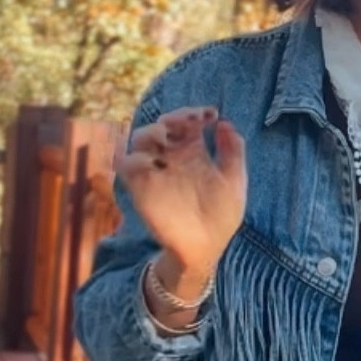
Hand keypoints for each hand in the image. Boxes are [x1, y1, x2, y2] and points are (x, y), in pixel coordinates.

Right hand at [115, 106, 246, 278]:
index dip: (195, 113)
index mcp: (194, 153)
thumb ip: (232, 152)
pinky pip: (126, 166)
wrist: (206, 247)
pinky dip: (134, 158)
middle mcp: (173, 158)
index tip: (210, 115)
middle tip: (190, 121)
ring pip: (140, 139)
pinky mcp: (141, 188)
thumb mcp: (234, 182)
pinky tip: (155, 162)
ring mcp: (156, 171)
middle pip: (162, 125)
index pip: (187, 123)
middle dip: (174, 116)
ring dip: (151, 131)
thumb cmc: (221, 216)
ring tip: (169, 136)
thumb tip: (225, 123)